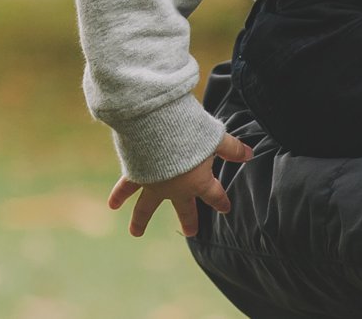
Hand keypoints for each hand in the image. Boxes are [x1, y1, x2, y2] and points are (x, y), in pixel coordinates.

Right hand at [105, 134, 252, 237]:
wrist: (157, 127)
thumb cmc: (190, 131)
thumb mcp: (215, 136)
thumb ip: (231, 148)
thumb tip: (250, 154)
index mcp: (198, 181)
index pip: (214, 195)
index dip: (220, 201)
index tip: (225, 208)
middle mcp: (176, 188)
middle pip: (185, 208)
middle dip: (189, 219)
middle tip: (191, 231)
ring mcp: (154, 184)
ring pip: (147, 207)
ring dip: (141, 220)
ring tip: (135, 233)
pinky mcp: (137, 174)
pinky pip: (126, 188)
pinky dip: (118, 195)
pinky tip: (112, 204)